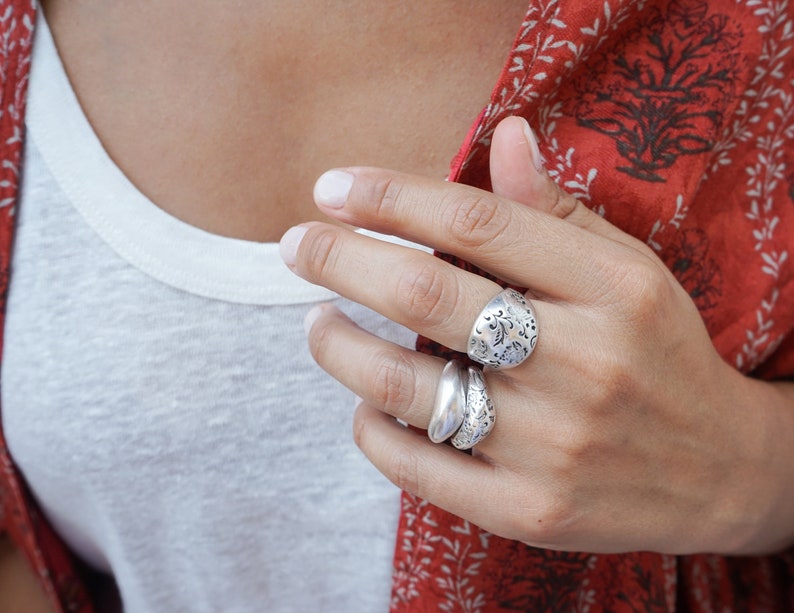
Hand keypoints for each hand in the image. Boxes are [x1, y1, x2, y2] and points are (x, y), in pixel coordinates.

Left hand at [280, 117, 793, 555]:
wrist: (720, 470)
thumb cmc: (659, 352)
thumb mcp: (628, 269)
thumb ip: (556, 209)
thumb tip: (502, 134)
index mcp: (610, 289)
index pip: (476, 223)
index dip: (390, 198)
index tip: (333, 189)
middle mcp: (584, 364)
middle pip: (427, 298)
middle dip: (341, 260)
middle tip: (296, 245)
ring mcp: (554, 446)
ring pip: (408, 385)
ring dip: (340, 346)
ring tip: (317, 322)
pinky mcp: (530, 511)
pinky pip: (417, 467)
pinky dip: (372, 429)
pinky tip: (364, 405)